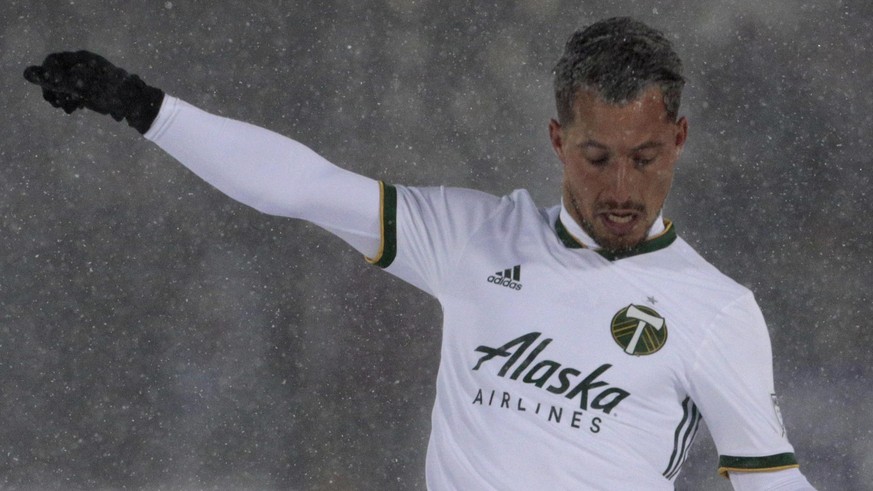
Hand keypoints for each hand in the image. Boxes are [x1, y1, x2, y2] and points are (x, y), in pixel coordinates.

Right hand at [24, 50, 163, 133]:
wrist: (138, 106)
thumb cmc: (110, 93)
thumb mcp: (80, 86)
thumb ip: (54, 80)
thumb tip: (28, 73)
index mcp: (83, 59)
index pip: (53, 61)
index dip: (46, 74)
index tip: (50, 89)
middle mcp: (85, 66)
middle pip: (57, 73)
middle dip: (52, 88)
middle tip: (53, 103)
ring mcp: (89, 79)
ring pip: (65, 85)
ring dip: (60, 96)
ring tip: (65, 108)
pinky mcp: (94, 91)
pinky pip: (75, 93)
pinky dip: (71, 100)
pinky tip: (73, 109)